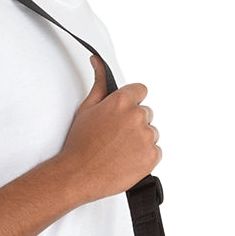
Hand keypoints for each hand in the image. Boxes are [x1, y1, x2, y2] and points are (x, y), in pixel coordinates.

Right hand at [57, 55, 161, 203]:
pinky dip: (144, 156)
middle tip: (115, 136)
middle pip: (146, 113)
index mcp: (122, 102)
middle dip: (134, 122)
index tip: (123, 113)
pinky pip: (156, 151)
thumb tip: (98, 61)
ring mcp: (146, 136)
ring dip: (140, 139)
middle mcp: (137, 116)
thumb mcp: (86, 108)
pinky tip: (126, 159)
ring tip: (119, 150)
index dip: (131, 102)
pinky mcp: (152, 156)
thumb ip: (99, 83)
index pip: (141, 90)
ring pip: (151, 132)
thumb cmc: (80, 144)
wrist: (78, 174)